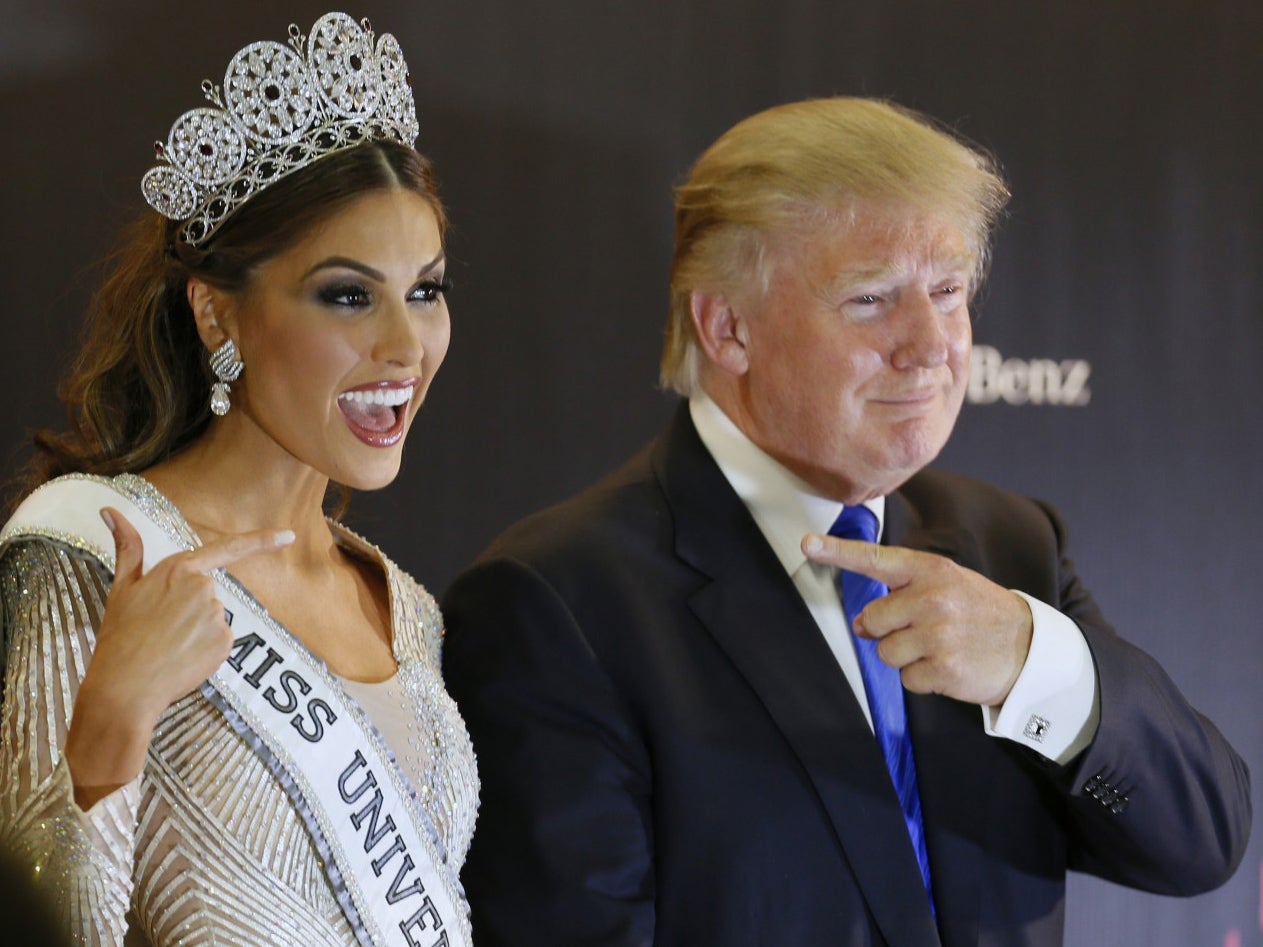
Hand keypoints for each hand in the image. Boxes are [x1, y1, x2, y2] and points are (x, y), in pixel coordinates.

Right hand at [64, 507, 293, 807]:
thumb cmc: (120, 637)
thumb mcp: (122, 588)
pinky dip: (205, 651)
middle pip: (208, 595)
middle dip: (189, 612)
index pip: (227, 549)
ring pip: (214, 620)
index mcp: (178, 569)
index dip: (261, 541)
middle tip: (159, 631)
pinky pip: (221, 642)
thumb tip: (110, 511)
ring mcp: (217, 615)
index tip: (288, 536)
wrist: (124, 687)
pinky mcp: (226, 642)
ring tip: (167, 646)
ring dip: (196, 632)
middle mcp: (204, 588)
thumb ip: (127, 547)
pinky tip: (183, 659)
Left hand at [802, 534, 1032, 706]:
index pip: (876, 560)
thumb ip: (902, 595)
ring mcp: (938, 634)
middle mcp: (933, 598)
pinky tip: (947, 666)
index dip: (838, 552)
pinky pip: (906, 679)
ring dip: (906, 657)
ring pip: (886, 652)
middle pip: (873, 619)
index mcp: (931, 571)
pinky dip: (922, 678)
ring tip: (939, 648)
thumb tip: (862, 623)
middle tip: (922, 630)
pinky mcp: (944, 668)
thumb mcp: (948, 585)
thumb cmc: (979, 613)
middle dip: (888, 631)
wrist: (1031, 648)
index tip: (808, 545)